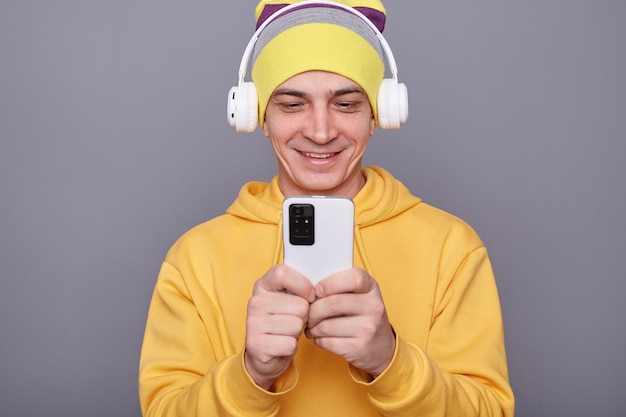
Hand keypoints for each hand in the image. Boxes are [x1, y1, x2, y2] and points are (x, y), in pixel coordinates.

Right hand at [244, 265, 315, 389]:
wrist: (265, 355)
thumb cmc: (283, 322)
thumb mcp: (289, 300)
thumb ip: (300, 289)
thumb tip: (320, 289)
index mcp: (262, 286)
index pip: (283, 273)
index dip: (303, 285)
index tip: (310, 296)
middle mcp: (255, 302)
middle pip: (299, 305)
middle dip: (304, 316)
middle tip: (292, 321)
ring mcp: (253, 323)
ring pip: (296, 325)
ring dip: (297, 333)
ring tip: (286, 333)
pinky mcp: (256, 344)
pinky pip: (290, 344)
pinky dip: (291, 348)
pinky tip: (282, 346)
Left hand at [305, 268, 395, 378]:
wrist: (382, 347)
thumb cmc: (362, 315)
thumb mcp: (360, 295)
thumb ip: (340, 287)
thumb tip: (308, 290)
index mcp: (372, 288)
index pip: (354, 277)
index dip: (330, 283)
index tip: (317, 290)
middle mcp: (374, 306)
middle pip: (333, 303)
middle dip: (313, 309)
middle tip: (307, 313)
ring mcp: (368, 328)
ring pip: (326, 325)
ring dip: (312, 326)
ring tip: (311, 325)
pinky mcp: (359, 347)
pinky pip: (327, 341)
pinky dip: (317, 339)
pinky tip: (319, 336)